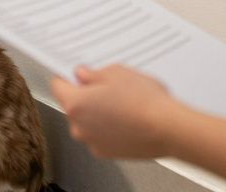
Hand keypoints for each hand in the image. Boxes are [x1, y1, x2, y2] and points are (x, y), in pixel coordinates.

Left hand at [50, 65, 182, 158]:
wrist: (167, 129)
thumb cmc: (143, 101)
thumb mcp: (115, 73)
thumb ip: (93, 74)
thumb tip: (83, 76)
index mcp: (75, 104)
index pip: (57, 86)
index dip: (66, 76)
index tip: (75, 73)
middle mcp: (78, 127)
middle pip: (73, 106)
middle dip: (86, 95)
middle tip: (106, 86)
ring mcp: (92, 142)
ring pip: (87, 122)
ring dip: (97, 113)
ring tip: (122, 103)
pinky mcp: (107, 153)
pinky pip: (100, 135)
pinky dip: (109, 127)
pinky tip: (126, 118)